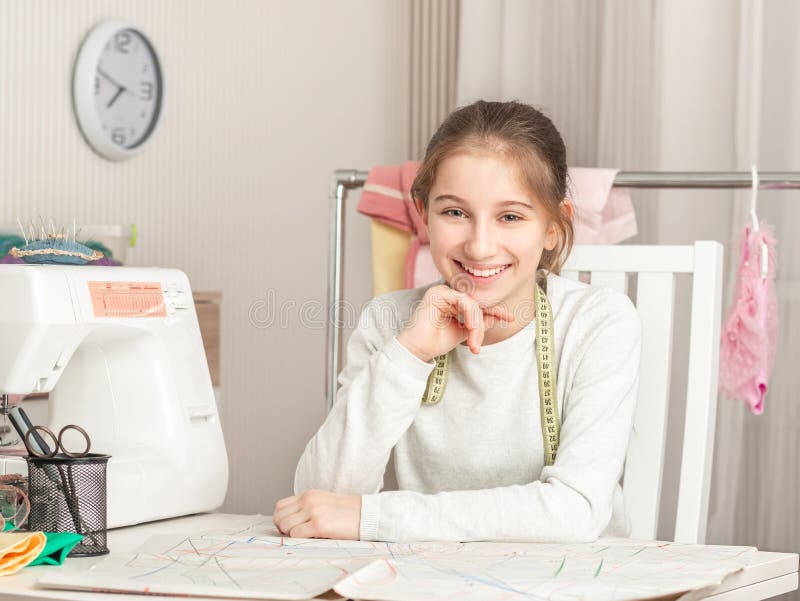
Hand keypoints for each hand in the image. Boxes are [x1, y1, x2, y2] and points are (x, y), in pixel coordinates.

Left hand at [273, 489, 360, 539]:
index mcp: (309, 494)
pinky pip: (297, 535)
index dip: (281, 519)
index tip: (289, 527)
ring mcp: (313, 512)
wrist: (367, 514)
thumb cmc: (348, 512)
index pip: (280, 506)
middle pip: (280, 517)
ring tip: (307, 536)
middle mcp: (309, 500)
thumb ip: (307, 508)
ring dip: (293, 535)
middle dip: (283, 529)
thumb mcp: (324, 502)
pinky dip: (300, 539)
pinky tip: (313, 538)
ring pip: (286, 527)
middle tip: (296, 535)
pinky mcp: (319, 525)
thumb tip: (289, 523)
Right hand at [397, 285, 514, 360]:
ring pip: (472, 304)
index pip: (477, 305)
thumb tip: (498, 315)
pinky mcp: (438, 293)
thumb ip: (480, 323)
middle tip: (477, 344)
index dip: (495, 310)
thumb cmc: (436, 342)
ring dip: (476, 324)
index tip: (510, 318)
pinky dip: (470, 315)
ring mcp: (443, 292)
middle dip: (482, 325)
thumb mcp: (465, 333)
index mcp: (453, 303)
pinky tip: (469, 327)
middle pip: (477, 305)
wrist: (418, 349)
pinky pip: (464, 301)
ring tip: (473, 342)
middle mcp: (448, 295)